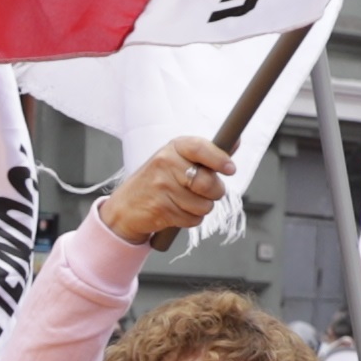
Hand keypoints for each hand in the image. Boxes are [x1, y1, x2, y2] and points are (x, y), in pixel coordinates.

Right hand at [103, 134, 232, 250]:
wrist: (125, 207)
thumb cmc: (156, 182)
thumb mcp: (177, 160)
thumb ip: (207, 154)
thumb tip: (235, 140)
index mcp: (173, 148)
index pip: (200, 148)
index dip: (219, 159)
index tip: (230, 169)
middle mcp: (165, 163)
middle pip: (208, 182)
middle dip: (214, 193)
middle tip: (204, 192)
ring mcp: (161, 187)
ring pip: (204, 205)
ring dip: (200, 208)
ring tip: (183, 202)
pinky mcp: (161, 209)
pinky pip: (192, 219)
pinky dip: (189, 219)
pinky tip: (176, 211)